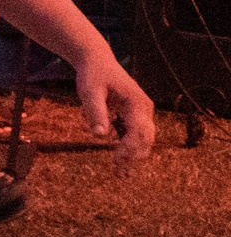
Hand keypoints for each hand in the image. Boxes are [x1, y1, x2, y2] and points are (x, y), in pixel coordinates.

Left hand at [69, 45, 154, 165]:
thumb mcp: (90, 91)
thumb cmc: (93, 74)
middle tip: (120, 175)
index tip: (117, 159)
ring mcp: (141, 113)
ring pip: (142, 140)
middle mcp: (145, 109)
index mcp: (137, 102)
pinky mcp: (134, 116)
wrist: (96, 60)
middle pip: (145, 139)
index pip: (139, 130)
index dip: (130, 147)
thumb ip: (95, 112)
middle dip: (134, 157)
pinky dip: (128, 150)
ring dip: (133, 157)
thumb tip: (100, 136)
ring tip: (121, 176)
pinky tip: (120, 164)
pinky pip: (134, 136)